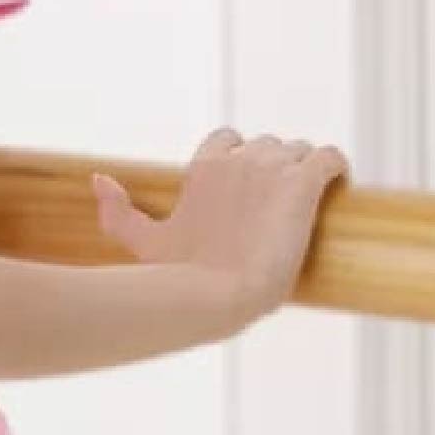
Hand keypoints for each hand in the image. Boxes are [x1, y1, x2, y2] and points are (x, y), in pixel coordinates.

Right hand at [92, 127, 349, 329]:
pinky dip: (336, 166)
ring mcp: (273, 170)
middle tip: (276, 204)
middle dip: (272, 166)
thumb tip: (97, 179)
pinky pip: (330, 157)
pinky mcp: (303, 185)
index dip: (238, 158)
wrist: (220, 294)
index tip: (243, 186)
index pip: (227, 139)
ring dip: (302, 169)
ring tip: (304, 202)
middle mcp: (238, 159)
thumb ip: (117, 212)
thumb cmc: (179, 275)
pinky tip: (337, 183)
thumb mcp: (143, 243)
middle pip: (267, 144)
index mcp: (202, 167)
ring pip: (299, 150)